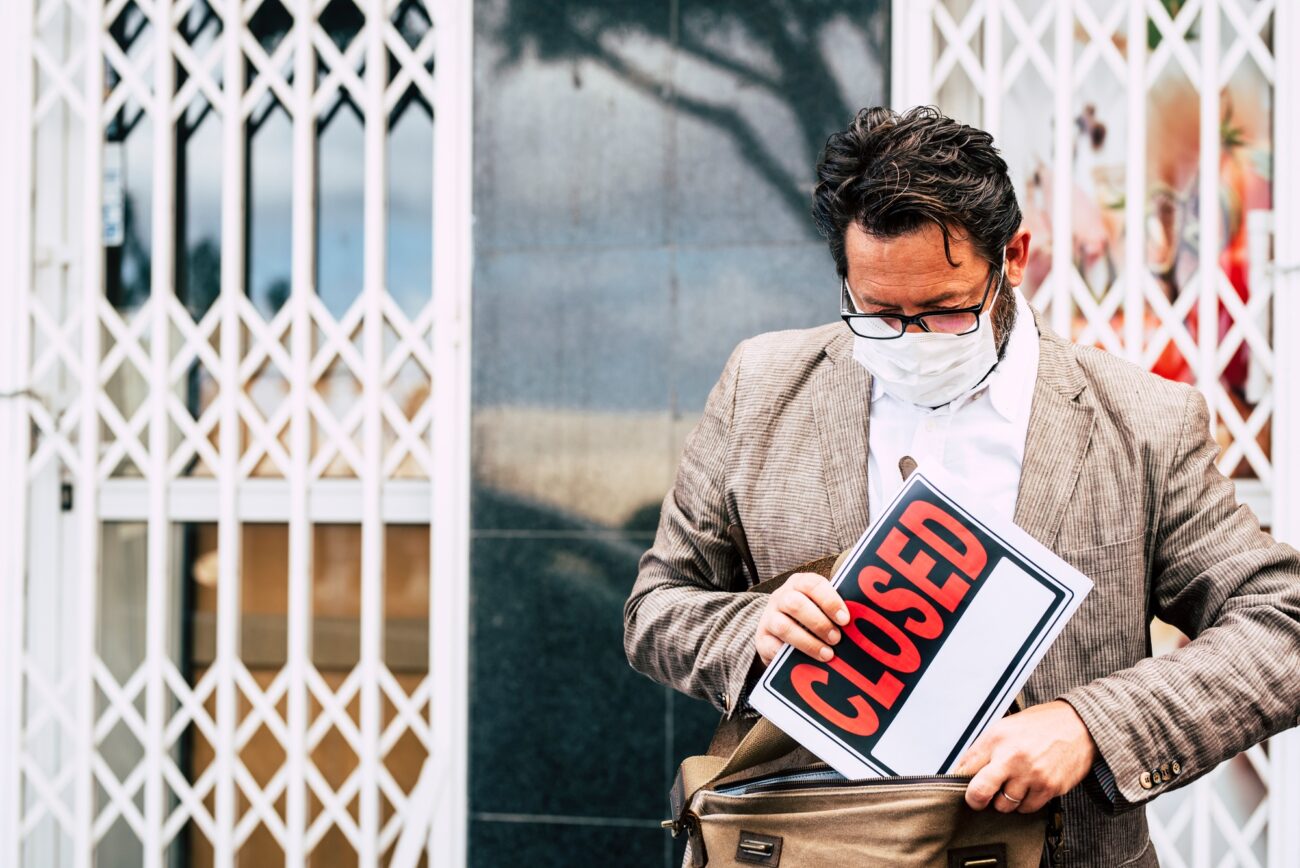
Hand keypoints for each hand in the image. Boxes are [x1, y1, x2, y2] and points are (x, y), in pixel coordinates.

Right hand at [754, 572, 849, 666]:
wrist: (778, 632)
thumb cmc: (810, 618)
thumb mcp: (820, 607)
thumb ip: (834, 611)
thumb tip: (860, 624)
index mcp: (799, 584)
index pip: (812, 584)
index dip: (830, 601)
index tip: (845, 619)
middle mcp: (781, 597)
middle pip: (795, 604)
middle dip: (819, 623)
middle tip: (836, 639)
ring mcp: (768, 617)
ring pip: (783, 626)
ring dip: (808, 642)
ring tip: (827, 654)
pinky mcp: (761, 639)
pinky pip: (771, 647)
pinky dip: (789, 655)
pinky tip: (803, 662)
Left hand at [951, 700, 1097, 812]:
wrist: (1079, 725)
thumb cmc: (1041, 724)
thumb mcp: (1006, 726)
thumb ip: (985, 748)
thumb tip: (964, 769)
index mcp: (996, 737)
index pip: (965, 767)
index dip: (960, 779)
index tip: (963, 784)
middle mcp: (1011, 756)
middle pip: (979, 793)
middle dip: (976, 800)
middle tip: (979, 799)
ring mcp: (1031, 775)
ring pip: (1003, 806)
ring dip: (1004, 800)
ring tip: (1012, 785)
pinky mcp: (1048, 788)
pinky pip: (1026, 808)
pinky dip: (1024, 803)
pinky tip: (1028, 788)